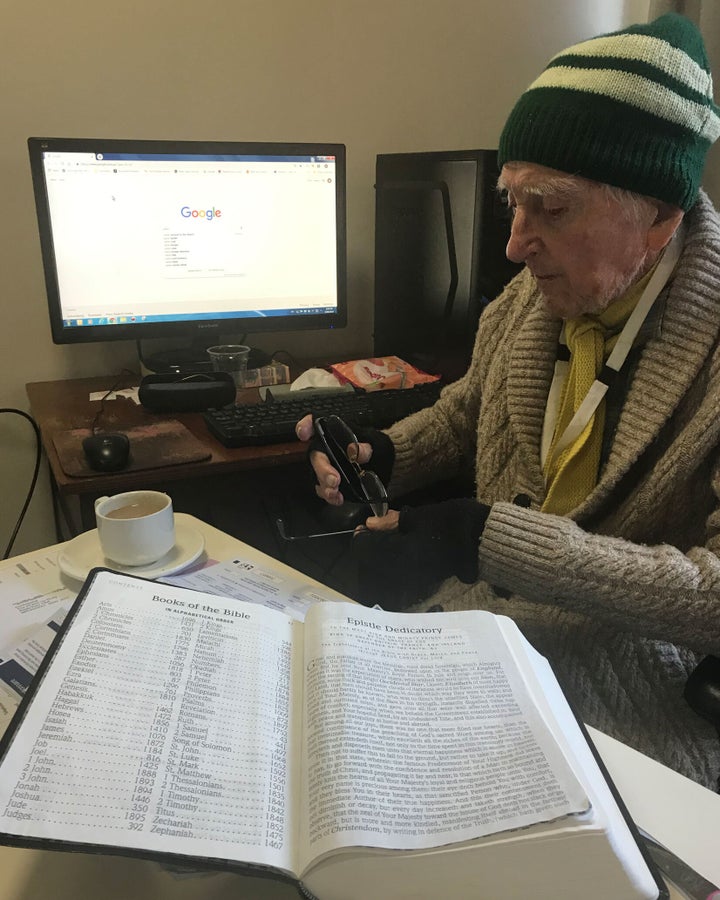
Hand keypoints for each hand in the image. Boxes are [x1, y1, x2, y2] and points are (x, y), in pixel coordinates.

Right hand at [295, 414, 393, 507]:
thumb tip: (357, 452)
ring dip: (325, 486)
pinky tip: (337, 499)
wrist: (380, 464)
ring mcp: (326, 465)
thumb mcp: (373, 443)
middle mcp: (325, 448)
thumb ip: (364, 446)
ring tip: (335, 492)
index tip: (304, 434)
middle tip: (334, 479)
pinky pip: (324, 489)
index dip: (306, 426)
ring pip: (317, 476)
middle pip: (316, 456)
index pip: (314, 423)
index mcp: (334, 432)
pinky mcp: (329, 480)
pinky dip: (330, 496)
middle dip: (323, 469)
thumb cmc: (372, 448)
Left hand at [351, 498, 489, 608]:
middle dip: (370, 547)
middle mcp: (402, 574)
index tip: (364, 526)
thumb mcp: (417, 517)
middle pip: (372, 563)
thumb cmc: (449, 523)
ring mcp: (414, 580)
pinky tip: (403, 546)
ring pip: (385, 569)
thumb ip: (390, 523)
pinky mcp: (424, 581)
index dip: (361, 537)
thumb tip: (370, 524)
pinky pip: (400, 573)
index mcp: (397, 557)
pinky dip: (396, 560)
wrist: (483, 539)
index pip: (364, 550)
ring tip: (390, 537)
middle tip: (375, 530)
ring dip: (382, 554)